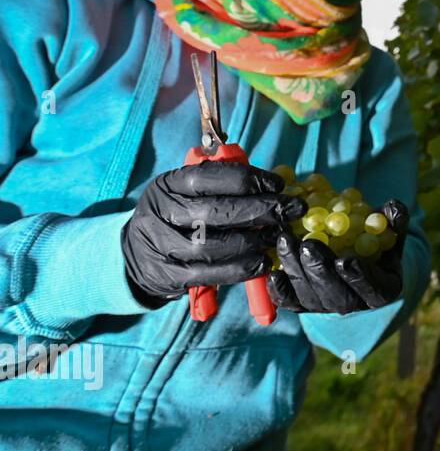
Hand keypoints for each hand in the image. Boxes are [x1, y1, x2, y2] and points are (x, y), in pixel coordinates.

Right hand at [121, 161, 307, 305]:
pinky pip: (207, 273)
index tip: (278, 184)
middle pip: (215, 211)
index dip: (250, 180)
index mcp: (170, 183)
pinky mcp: (166, 274)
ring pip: (210, 245)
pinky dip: (239, 269)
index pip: (211, 176)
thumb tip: (271, 186)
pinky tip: (261, 263)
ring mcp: (161, 244)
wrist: (138, 254)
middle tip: (290, 211)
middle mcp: (161, 211)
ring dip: (250, 242)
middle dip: (260, 210)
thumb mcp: (191, 193)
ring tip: (275, 238)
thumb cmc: (180, 217)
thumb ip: (223, 186)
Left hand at [266, 199, 409, 314]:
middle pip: (336, 296)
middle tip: (308, 245)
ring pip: (309, 297)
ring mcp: (326, 307)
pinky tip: (272, 272)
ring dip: (295, 271)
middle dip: (319, 271)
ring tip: (285, 241)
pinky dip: (279, 290)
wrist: (355, 258)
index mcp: (382, 290)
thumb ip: (395, 221)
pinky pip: (289, 302)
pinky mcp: (303, 305)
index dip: (359, 277)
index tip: (345, 260)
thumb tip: (394, 208)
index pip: (373, 289)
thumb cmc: (376, 243)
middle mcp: (354, 304)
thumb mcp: (390, 231)